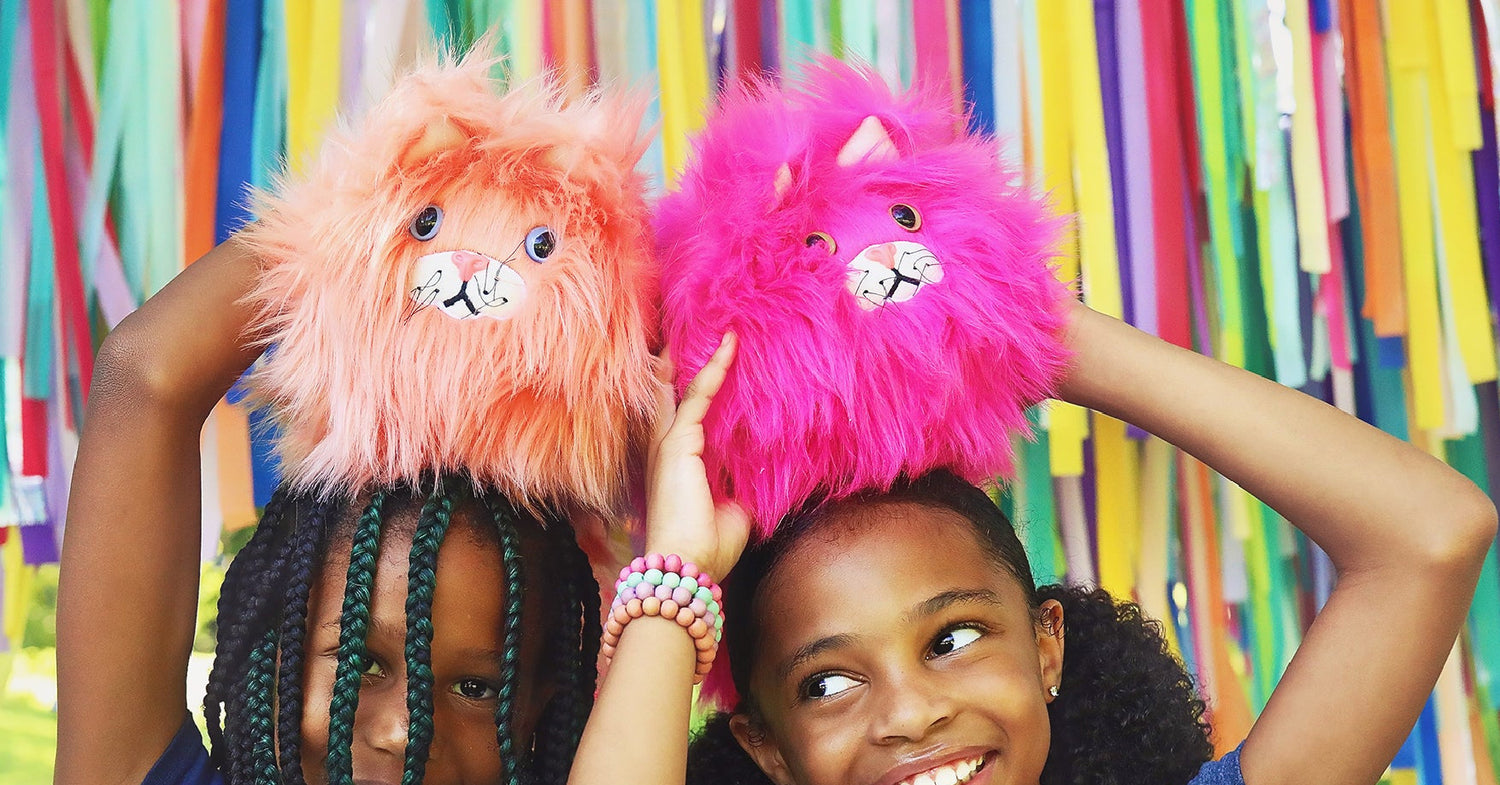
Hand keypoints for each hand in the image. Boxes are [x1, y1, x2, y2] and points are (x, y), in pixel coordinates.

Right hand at [644, 334, 750, 580]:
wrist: (687, 567)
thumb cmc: (707, 547)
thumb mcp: (735, 511)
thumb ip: (744, 486)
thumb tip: (767, 472)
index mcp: (679, 468)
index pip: (686, 420)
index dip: (697, 393)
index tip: (714, 367)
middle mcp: (667, 452)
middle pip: (669, 398)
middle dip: (677, 368)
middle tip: (688, 336)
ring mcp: (669, 445)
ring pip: (680, 389)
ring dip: (697, 359)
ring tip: (717, 330)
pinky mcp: (678, 444)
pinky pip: (698, 396)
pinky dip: (714, 370)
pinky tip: (730, 346)